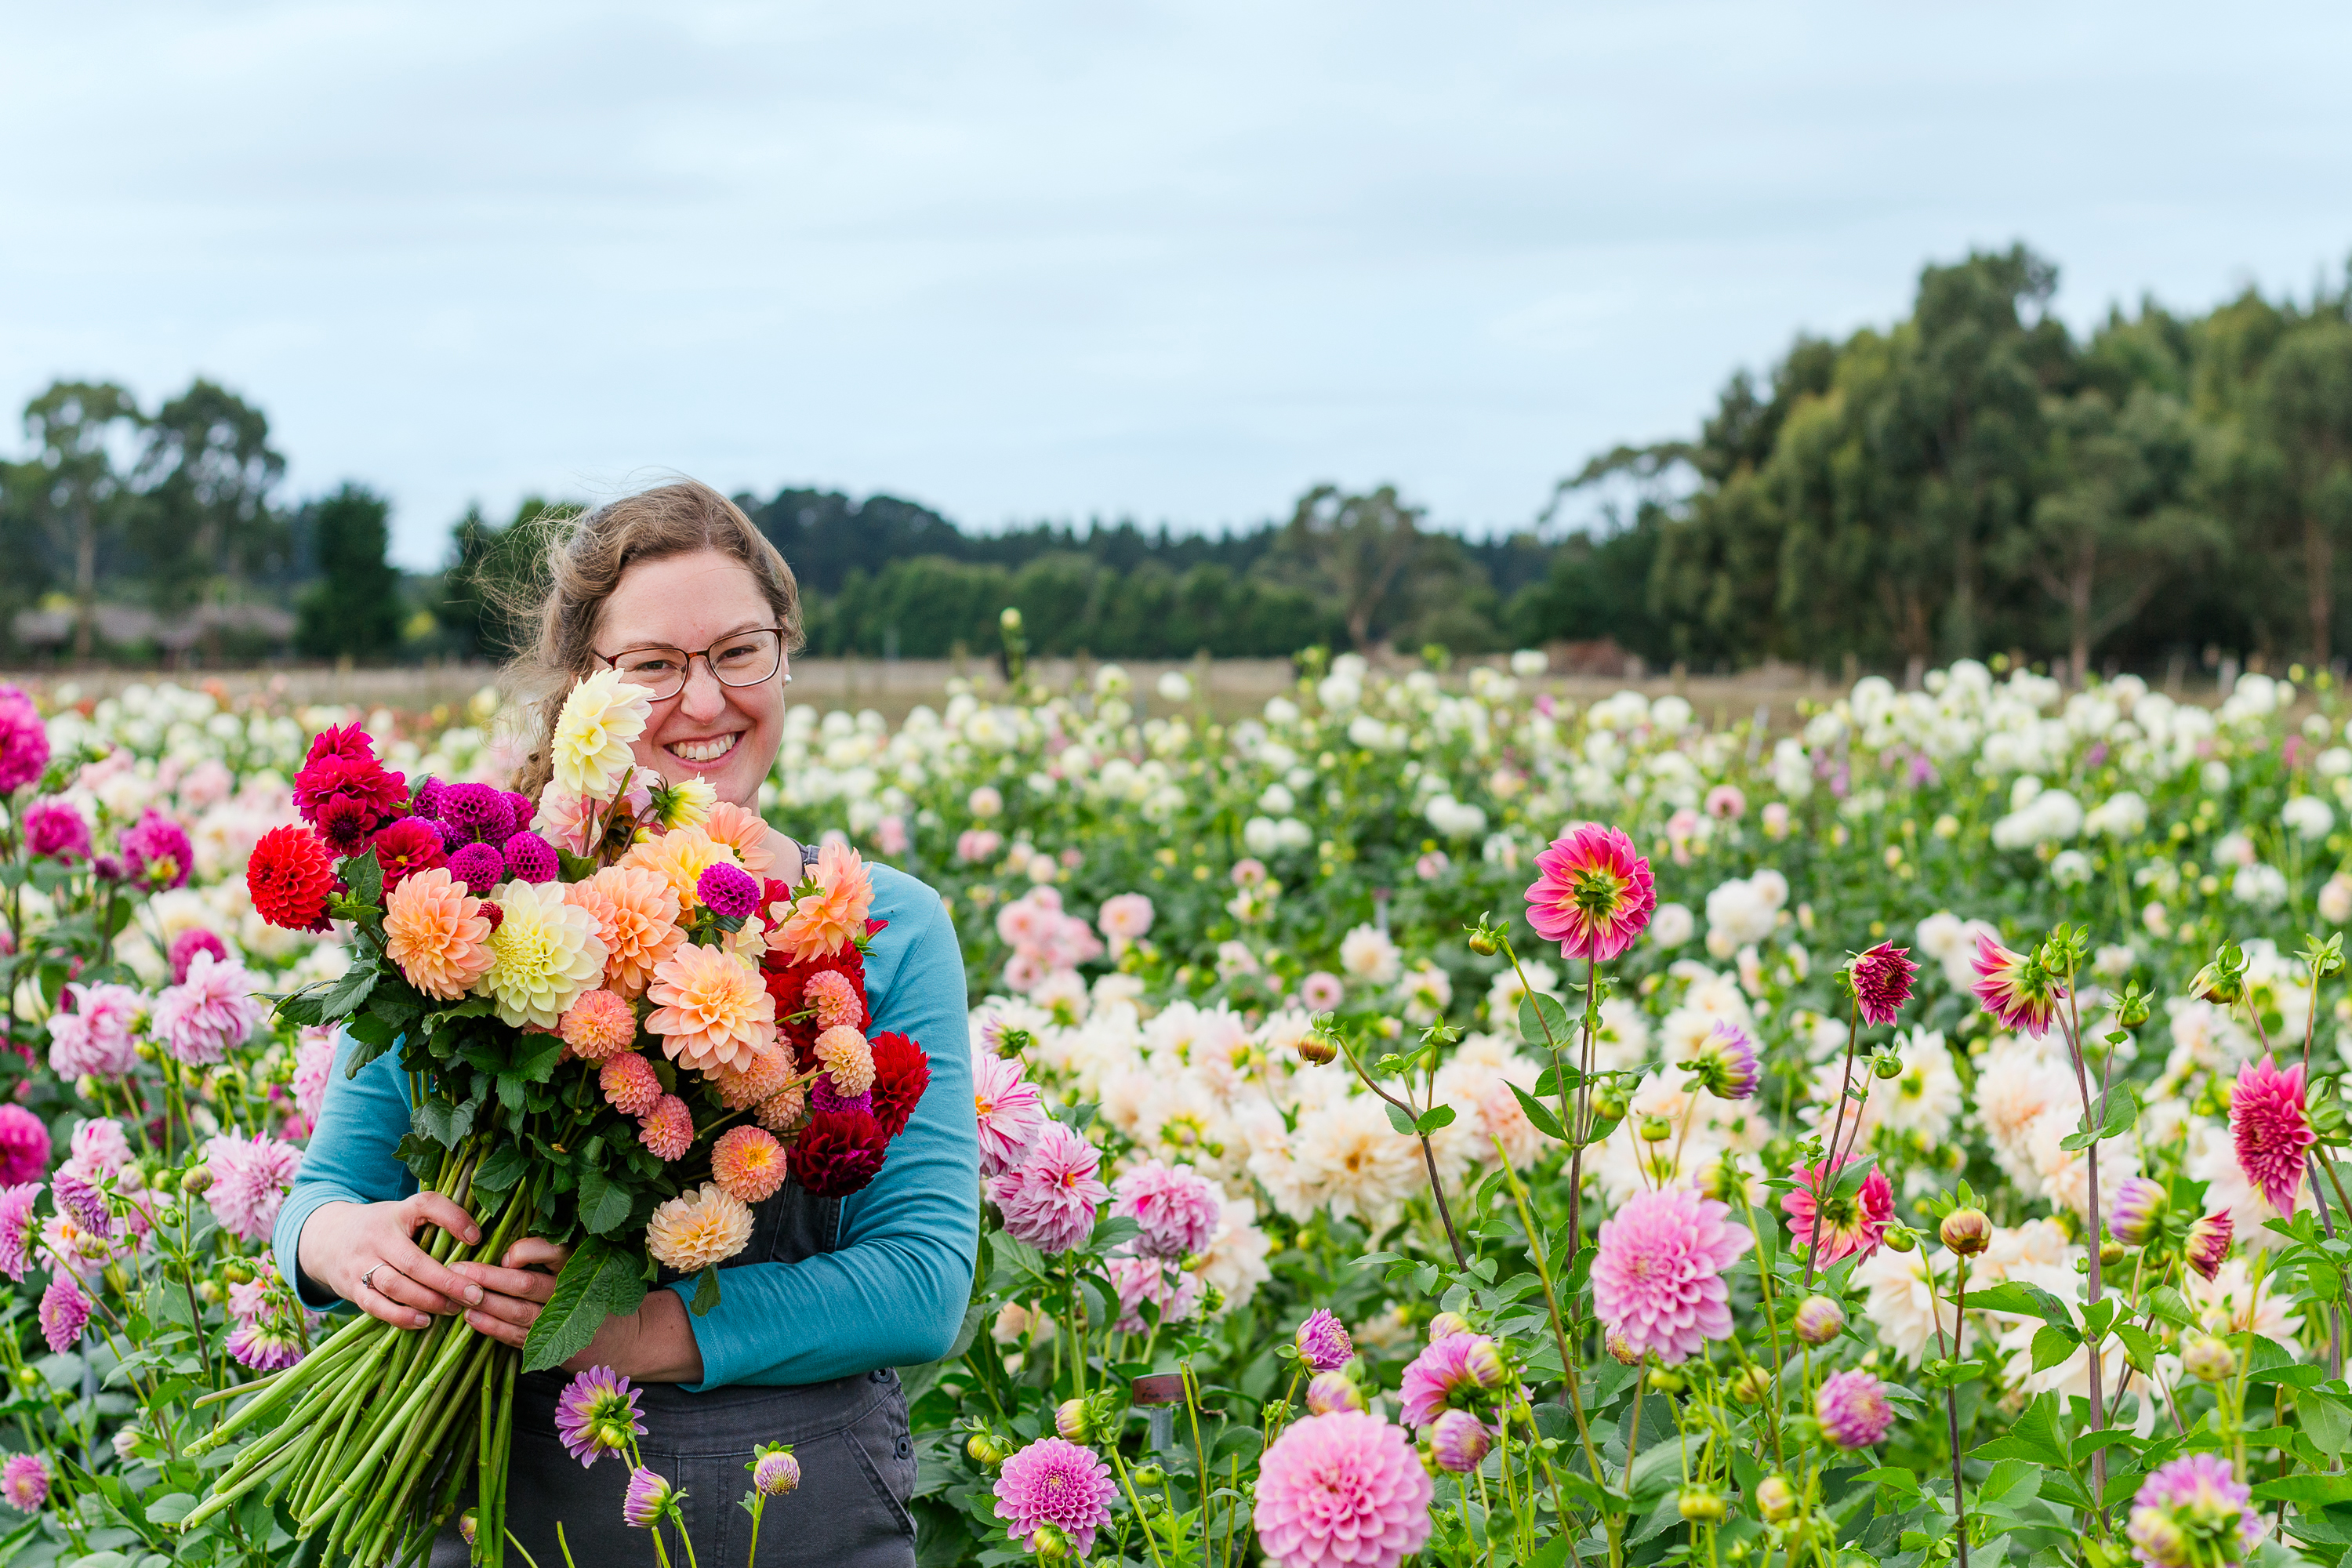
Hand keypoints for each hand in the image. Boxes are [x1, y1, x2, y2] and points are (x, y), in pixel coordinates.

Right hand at [297, 1195, 486, 1330]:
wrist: (325, 1238)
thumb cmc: (381, 1227)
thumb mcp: (402, 1213)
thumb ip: (433, 1221)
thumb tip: (480, 1238)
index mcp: (397, 1212)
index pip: (427, 1204)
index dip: (454, 1218)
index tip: (477, 1237)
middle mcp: (377, 1236)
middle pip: (414, 1261)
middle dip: (448, 1281)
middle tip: (476, 1294)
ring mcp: (361, 1264)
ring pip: (396, 1286)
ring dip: (429, 1301)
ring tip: (455, 1308)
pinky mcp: (351, 1288)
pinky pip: (377, 1306)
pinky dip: (401, 1316)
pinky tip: (425, 1320)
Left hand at [450, 1245, 701, 1383]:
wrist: (625, 1340)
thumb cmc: (594, 1294)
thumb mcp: (582, 1267)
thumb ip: (548, 1257)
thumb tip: (506, 1255)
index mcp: (580, 1267)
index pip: (551, 1252)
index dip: (524, 1252)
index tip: (502, 1255)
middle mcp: (572, 1293)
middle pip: (526, 1284)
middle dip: (488, 1278)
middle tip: (457, 1270)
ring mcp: (564, 1324)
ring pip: (518, 1312)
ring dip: (485, 1304)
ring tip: (457, 1294)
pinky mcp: (556, 1348)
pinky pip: (518, 1337)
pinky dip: (493, 1328)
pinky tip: (472, 1320)